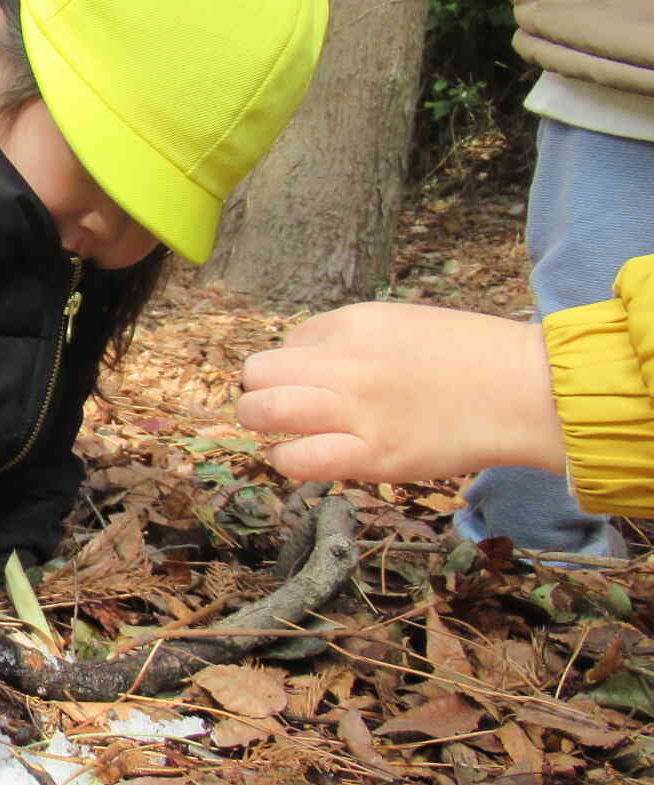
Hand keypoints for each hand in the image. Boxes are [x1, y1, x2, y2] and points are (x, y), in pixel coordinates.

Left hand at [239, 302, 562, 483]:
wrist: (528, 391)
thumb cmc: (474, 358)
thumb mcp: (403, 324)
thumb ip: (353, 340)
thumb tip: (304, 360)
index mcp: (354, 324)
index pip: (289, 341)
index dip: (294, 364)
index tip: (313, 380)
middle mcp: (346, 363)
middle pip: (258, 372)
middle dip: (258, 390)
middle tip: (275, 407)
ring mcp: (356, 411)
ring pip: (261, 410)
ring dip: (258, 422)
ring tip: (275, 431)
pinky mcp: (373, 456)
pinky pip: (297, 459)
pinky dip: (284, 460)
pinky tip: (295, 458)